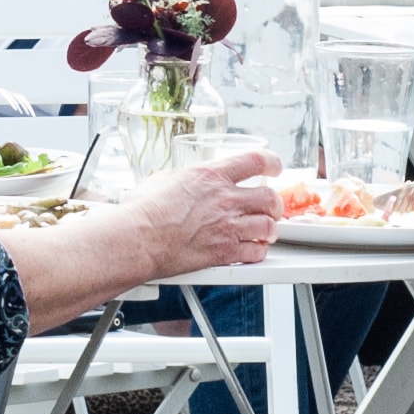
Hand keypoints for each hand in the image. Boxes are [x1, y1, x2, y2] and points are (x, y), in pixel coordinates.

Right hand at [123, 149, 281, 277]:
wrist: (138, 239)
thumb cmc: (143, 211)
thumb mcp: (164, 180)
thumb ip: (184, 179)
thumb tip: (183, 180)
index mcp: (211, 176)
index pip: (256, 161)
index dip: (272, 163)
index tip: (275, 168)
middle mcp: (225, 199)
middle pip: (270, 198)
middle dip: (275, 204)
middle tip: (272, 207)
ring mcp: (227, 226)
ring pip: (268, 226)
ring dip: (269, 229)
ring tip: (265, 231)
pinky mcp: (224, 252)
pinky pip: (256, 252)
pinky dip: (258, 251)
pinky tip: (252, 250)